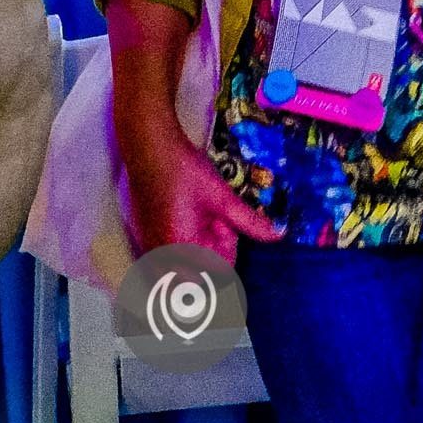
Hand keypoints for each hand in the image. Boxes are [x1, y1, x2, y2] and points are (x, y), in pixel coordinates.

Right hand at [119, 114, 281, 261]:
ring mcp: (149, 249)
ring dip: (197, 250)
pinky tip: (188, 219)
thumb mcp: (222, 197)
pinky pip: (166, 257)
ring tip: (202, 221)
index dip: (228, 249)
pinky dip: (182, 245)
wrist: (150, 150)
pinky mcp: (144, 239)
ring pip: (181, 266)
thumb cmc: (186, 172)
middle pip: (197, 272)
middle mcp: (159, 256)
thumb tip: (278, 235)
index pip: (214, 271)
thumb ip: (249, 221)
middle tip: (213, 222)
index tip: (226, 224)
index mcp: (180, 250)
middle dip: (212, 252)